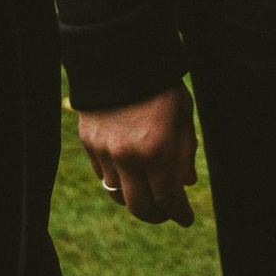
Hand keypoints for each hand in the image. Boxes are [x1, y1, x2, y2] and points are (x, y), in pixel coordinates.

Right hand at [77, 82, 198, 226]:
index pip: (167, 198)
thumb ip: (184, 152)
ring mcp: (104, 152)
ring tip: (148, 193)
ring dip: (135, 198)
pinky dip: (118, 180)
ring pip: (117, 194)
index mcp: (156, 149)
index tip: (186, 219)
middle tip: (167, 212)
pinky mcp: (88, 144)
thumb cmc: (159, 84)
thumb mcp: (182, 114)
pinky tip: (129, 172)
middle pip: (139, 207)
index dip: (178, 213)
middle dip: (156, 215)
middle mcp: (127, 157)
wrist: (120, 56)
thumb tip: (186, 183)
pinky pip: (102, 175)